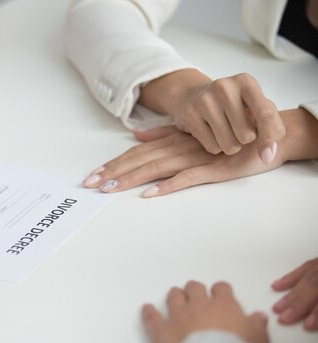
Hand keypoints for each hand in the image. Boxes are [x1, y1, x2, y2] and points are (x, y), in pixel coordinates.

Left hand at [82, 108, 317, 196]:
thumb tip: (137, 137)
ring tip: (110, 189)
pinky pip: (187, 178)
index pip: (136, 154)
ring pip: (157, 168)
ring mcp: (196, 157)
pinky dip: (168, 185)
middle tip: (90, 185)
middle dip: (113, 173)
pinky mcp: (214, 170)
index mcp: (172, 141)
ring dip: (132, 178)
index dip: (113, 164)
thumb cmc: (228, 137)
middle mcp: (179, 147)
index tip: (93, 176)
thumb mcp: (191, 133)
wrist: (267, 136)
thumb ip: (164, 134)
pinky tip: (150, 194)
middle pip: (140, 161)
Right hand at [141, 70, 284, 163]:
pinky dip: (215, 146)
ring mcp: (205, 101)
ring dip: (230, 146)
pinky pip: (212, 147)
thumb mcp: (255, 106)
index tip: (268, 155)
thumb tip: (268, 155)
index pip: (265, 114)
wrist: (191, 95)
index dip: (270, 137)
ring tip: (224, 131)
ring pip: (229, 145)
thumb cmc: (232, 104)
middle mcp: (225, 88)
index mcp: (246, 82)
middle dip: (245, 139)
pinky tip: (210, 133)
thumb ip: (272, 125)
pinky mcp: (190, 116)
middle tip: (237, 127)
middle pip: (247, 135)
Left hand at [142, 281, 268, 342]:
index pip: (221, 288)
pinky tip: (146, 309)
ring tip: (176, 298)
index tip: (219, 295)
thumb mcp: (258, 342)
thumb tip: (258, 317)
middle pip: (194, 288)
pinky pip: (152, 317)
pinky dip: (149, 312)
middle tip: (196, 298)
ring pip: (174, 296)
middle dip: (195, 291)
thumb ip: (257, 327)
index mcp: (224, 306)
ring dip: (175, 296)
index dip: (219, 291)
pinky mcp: (161, 331)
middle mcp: (199, 306)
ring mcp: (178, 316)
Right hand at [272, 258, 317, 329]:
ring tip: (278, 307)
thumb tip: (317, 318)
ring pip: (305, 278)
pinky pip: (303, 267)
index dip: (317, 312)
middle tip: (285, 318)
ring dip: (290, 294)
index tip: (307, 325)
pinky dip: (289, 278)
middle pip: (314, 286)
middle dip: (298, 304)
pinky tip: (278, 286)